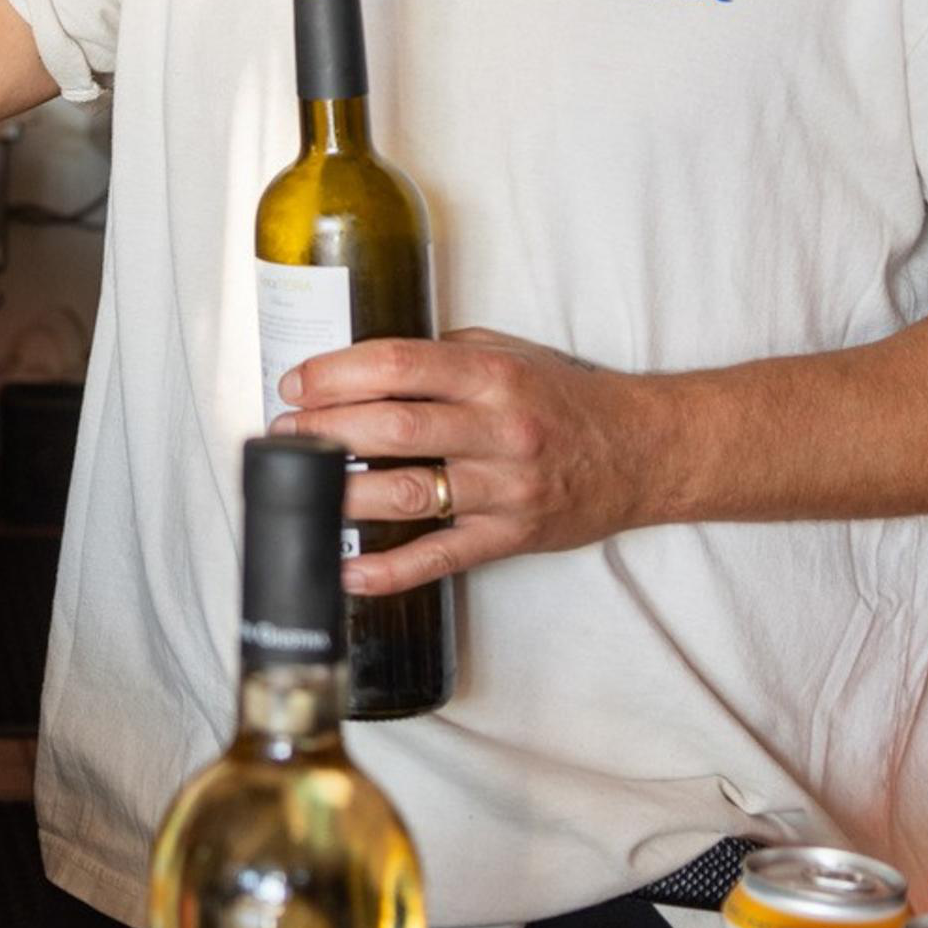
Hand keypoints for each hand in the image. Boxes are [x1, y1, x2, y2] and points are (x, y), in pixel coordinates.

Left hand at [275, 328, 656, 591]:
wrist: (642, 452)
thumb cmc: (566, 399)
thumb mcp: (510, 355)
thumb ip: (444, 356)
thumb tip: (361, 364)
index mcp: (492, 374)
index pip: (399, 364)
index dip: (337, 373)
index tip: (296, 383)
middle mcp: (498, 429)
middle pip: (395, 426)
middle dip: (326, 429)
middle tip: (285, 433)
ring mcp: (504, 487)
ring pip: (409, 492)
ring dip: (344, 493)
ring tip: (302, 489)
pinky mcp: (510, 536)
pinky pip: (441, 557)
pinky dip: (390, 570)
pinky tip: (349, 572)